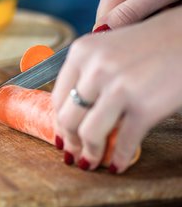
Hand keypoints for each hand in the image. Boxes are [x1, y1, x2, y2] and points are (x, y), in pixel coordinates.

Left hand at [52, 7, 181, 172]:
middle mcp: (95, 69)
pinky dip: (119, 158)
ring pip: (90, 133)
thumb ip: (87, 71)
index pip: (58, 97)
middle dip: (70, 141)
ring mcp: (119, 88)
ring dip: (89, 154)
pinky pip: (124, 141)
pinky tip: (118, 164)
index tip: (62, 134)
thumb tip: (71, 109)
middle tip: (74, 153)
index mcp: (81, 52)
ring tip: (91, 162)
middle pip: (69, 117)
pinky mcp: (144, 106)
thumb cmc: (149, 42)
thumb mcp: (107, 46)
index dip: (59, 121)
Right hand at [95, 0, 181, 28]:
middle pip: (111, 19)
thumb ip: (131, 12)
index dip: (121, 37)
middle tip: (161, 18)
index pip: (102, 27)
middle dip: (134, 25)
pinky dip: (147, 5)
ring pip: (122, 10)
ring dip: (142, 16)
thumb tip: (100, 33)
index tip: (146, 35)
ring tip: (166, 6)